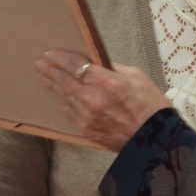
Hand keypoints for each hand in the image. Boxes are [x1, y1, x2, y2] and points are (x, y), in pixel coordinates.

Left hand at [35, 50, 170, 152]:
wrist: (156, 141)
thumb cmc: (151, 107)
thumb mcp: (137, 77)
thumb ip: (113, 68)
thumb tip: (97, 63)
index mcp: (108, 82)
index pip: (75, 65)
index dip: (60, 58)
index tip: (51, 54)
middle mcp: (94, 99)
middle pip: (64, 81)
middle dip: (49, 71)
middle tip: (39, 64)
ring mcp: (89, 116)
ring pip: (65, 97)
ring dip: (53, 86)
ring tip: (44, 77)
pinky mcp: (88, 130)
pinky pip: (72, 113)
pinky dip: (66, 104)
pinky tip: (61, 99)